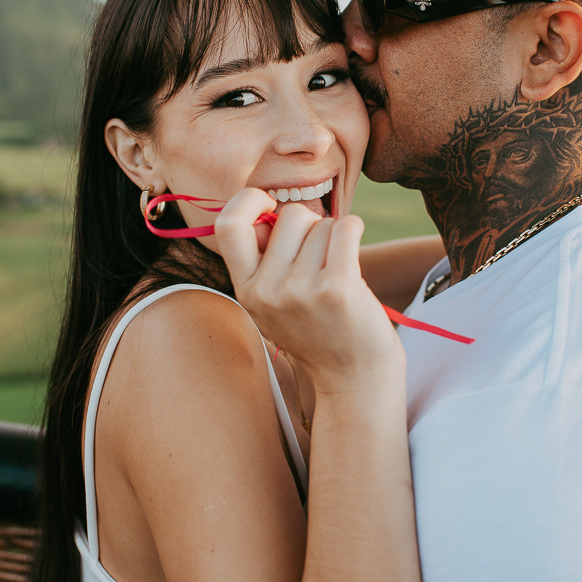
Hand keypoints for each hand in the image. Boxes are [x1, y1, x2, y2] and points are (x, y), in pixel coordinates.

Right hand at [214, 189, 404, 389]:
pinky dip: (354, 229)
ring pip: (321, 223)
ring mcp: (300, 290)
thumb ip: (265, 260)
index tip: (269, 204)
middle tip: (320, 258)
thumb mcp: (274, 304)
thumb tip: (269, 209)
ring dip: (335, 237)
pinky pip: (345, 227)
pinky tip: (354, 255)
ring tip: (336, 272)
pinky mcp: (337, 288)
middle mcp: (266, 291)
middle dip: (311, 225)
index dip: (248, 201)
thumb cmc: (320, 330)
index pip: (227, 224)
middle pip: (290, 215)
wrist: (353, 380)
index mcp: (246, 291)